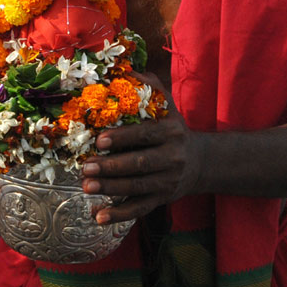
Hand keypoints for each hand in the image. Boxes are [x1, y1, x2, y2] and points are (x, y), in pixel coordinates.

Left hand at [79, 74, 201, 223]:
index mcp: (171, 132)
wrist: (202, 162)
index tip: (99, 140)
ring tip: (86, 187)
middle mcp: (173, 158)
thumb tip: (125, 69)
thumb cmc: (172, 128)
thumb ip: (149, 87)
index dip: (122, 138)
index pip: (145, 135)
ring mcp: (168, 181)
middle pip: (140, 165)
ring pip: (138, 188)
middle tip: (85, 167)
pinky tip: (98, 217)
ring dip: (111, 189)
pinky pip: (140, 209)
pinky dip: (119, 215)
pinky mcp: (162, 199)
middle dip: (111, 167)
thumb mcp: (167, 106)